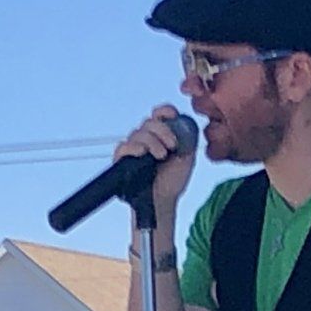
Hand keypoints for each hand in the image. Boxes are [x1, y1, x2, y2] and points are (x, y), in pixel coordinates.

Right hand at [114, 104, 195, 220]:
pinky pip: (122, 147)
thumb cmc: (174, 179)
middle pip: (148, 122)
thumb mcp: (187, 156)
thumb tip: (186, 123)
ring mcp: (134, 148)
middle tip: (172, 146)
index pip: (159, 114)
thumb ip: (188, 139)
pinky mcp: (122, 160)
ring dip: (152, 142)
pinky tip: (142, 153)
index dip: (164, 110)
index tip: (173, 115)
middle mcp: (146, 138)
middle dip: (162, 130)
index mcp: (161, 134)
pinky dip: (132, 147)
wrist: (164, 200)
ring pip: (137, 133)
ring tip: (161, 156)